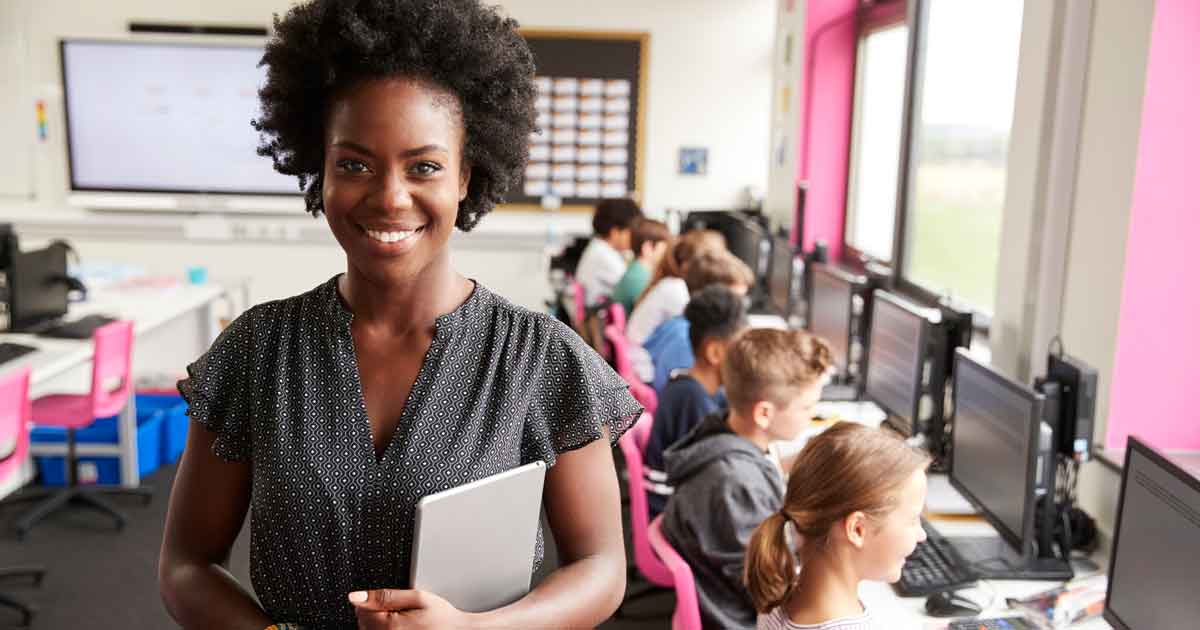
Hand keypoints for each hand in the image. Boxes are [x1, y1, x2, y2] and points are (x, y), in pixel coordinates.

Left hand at [348, 589, 474, 629]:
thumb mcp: (417, 597)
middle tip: (402, 611)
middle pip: (363, 622)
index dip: (375, 601)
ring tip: (404, 621)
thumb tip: (355, 596)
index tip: (392, 601)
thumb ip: (384, 596)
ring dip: (381, 624)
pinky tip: (402, 629)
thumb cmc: (443, 617)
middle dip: (377, 613)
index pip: (360, 610)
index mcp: (389, 626)